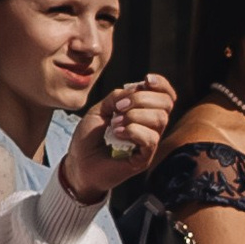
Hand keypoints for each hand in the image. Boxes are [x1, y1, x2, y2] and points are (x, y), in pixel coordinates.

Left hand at [64, 76, 175, 198]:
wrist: (78, 163)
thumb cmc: (89, 138)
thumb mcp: (99, 109)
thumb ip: (117, 97)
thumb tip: (136, 89)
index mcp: (142, 111)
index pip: (166, 95)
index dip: (161, 84)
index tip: (147, 80)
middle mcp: (150, 126)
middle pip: (166, 104)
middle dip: (141, 99)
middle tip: (118, 108)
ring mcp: (149, 143)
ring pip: (160, 119)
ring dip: (134, 116)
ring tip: (115, 124)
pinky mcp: (144, 158)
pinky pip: (151, 139)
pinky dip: (133, 131)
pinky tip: (117, 134)